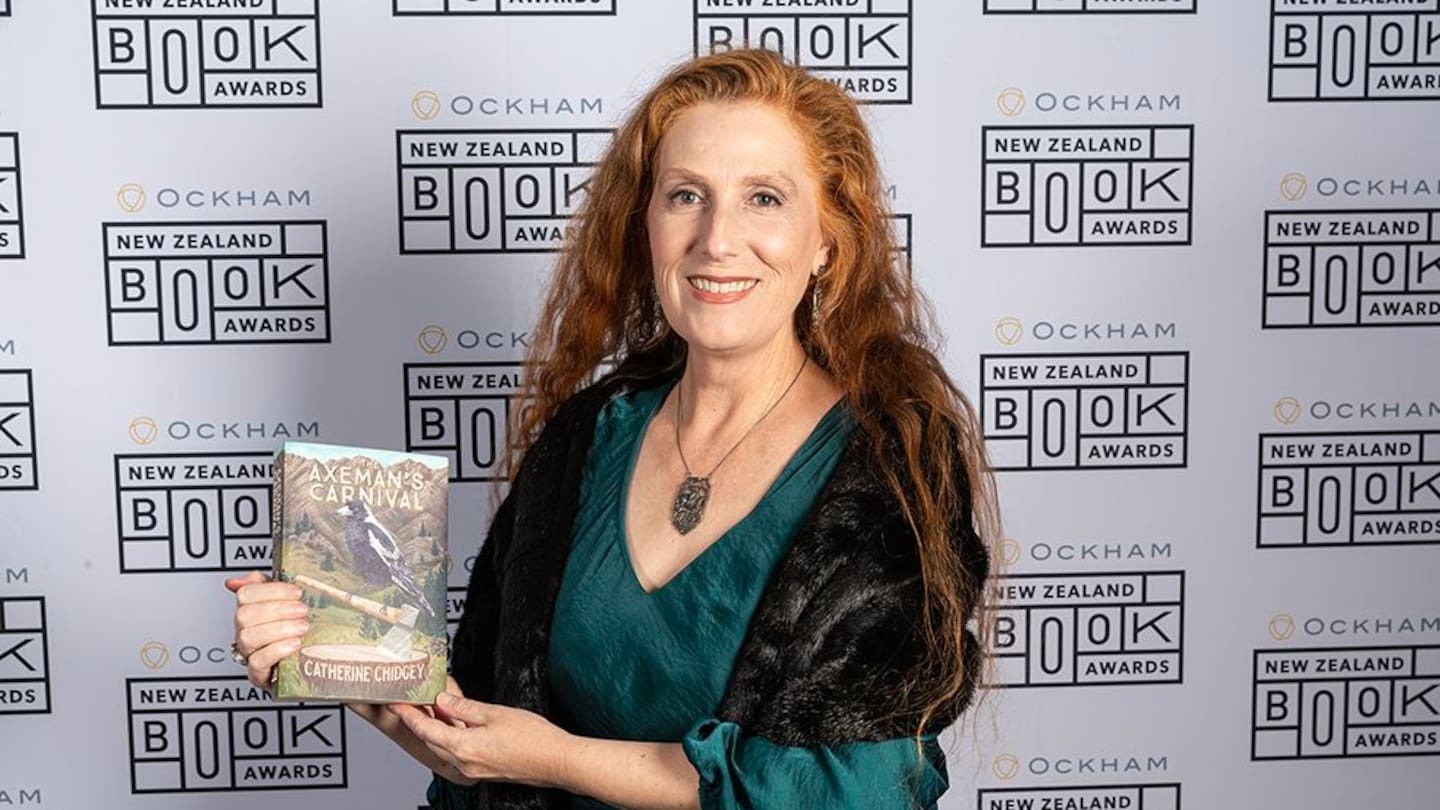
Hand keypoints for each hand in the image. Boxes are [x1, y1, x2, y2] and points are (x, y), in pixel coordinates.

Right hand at [224, 571, 308, 688]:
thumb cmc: (295, 631)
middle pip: (245, 615)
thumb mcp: (286, 604)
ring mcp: (249, 653)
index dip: (271, 590)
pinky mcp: (258, 674)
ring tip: (302, 627)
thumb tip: (237, 580)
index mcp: (249, 610)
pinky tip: (294, 644)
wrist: (306, 665)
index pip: (246, 594)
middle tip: (302, 610)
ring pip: (249, 637)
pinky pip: (257, 662)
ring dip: (279, 629)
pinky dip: (277, 650)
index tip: (297, 592)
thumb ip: (267, 585)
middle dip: (278, 609)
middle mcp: (245, 631)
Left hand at [389, 690, 572, 788]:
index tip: (396, 703)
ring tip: (433, 708)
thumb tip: (444, 700)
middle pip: (432, 740)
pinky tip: (457, 724)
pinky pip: (459, 752)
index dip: (409, 715)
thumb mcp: (495, 713)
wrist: (556, 760)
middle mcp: (465, 763)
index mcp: (464, 747)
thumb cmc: (533, 738)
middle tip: (411, 703)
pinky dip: (453, 737)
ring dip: (436, 729)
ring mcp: (474, 769)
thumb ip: (465, 707)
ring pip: (445, 747)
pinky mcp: (484, 769)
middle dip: (420, 721)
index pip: (426, 729)